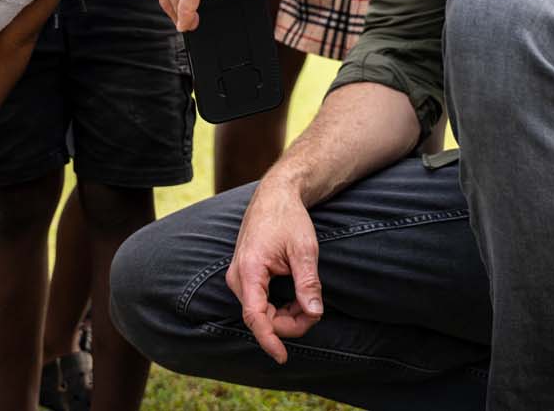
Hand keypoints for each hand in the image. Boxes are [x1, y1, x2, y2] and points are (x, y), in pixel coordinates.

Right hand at [224, 178, 324, 363]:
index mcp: (249, 270)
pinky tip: (295, 299)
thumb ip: (308, 283)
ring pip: (260, 313)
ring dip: (285, 316)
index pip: (255, 317)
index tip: (283, 357)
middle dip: (289, 323)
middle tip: (315, 311)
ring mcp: (238, 277)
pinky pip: (259, 304)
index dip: (270, 340)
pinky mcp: (244, 277)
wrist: (275, 196)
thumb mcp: (304, 249)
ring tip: (308, 302)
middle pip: (261, 318)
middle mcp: (237, 277)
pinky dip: (278, 308)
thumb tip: (314, 313)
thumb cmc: (288, 218)